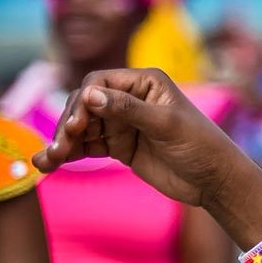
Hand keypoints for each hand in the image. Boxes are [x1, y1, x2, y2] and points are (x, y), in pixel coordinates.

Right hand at [34, 69, 261, 243]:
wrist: (214, 180)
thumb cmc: (200, 145)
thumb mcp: (166, 125)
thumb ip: (129, 110)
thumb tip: (90, 94)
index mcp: (146, 82)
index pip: (100, 82)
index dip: (83, 101)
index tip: (77, 125)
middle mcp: (130, 98)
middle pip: (84, 105)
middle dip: (69, 125)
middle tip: (60, 148)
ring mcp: (122, 123)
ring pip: (81, 127)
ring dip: (62, 141)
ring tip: (48, 161)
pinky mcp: (118, 145)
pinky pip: (86, 146)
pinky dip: (68, 154)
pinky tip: (47, 164)